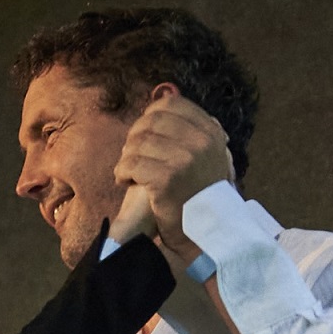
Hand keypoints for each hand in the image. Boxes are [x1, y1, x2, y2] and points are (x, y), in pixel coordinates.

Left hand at [111, 86, 234, 251]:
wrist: (207, 234)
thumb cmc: (202, 197)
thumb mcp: (209, 156)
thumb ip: (193, 130)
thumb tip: (166, 99)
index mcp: (210, 132)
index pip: (171, 105)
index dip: (149, 116)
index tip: (143, 134)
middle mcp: (200, 142)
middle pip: (151, 121)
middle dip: (134, 137)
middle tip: (132, 155)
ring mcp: (184, 159)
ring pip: (138, 142)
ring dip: (127, 157)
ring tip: (129, 171)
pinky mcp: (167, 178)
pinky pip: (131, 163)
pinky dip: (122, 172)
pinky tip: (125, 181)